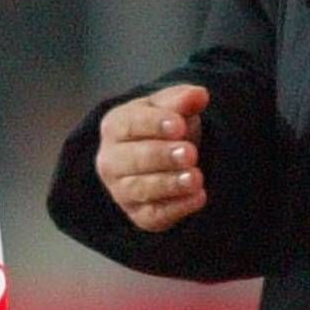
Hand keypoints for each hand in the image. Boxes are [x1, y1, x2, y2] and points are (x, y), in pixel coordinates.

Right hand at [95, 82, 210, 233]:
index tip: (179, 125)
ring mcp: (122, 191)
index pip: (130, 125)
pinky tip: (199, 197)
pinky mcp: (140, 215)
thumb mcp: (172, 108)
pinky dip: (177, 208)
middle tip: (190, 153)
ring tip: (196, 177)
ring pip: (142, 189)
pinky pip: (155, 215)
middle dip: (162, 156)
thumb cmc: (164, 128)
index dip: (154, 125)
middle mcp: (111, 161)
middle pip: (133, 159)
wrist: (165, 159)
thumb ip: (182, 100)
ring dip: (170, 183)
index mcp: (114, 127)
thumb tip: (198, 95)